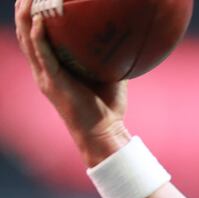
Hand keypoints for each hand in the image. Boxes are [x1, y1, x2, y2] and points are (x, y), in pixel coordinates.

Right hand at [14, 0, 130, 165]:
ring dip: (25, 18)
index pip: (36, 37)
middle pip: (25, 34)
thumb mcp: (108, 75)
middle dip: (23, 10)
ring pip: (28, 41)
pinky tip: (40, 21)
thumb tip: (124, 36)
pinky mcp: (52, 83)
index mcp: (53, 67)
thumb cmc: (108, 106)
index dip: (32, 16)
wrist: (103, 132)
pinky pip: (43, 56)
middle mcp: (44, 70)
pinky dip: (39, 38)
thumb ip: (109, 57)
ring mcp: (45, 76)